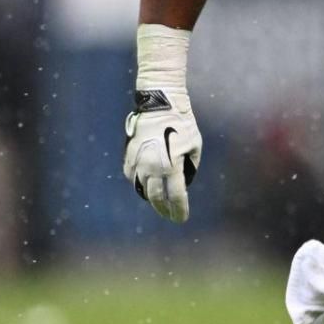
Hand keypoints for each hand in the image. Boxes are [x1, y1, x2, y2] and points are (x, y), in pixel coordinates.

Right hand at [123, 87, 201, 221]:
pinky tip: (146, 185)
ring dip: (151, 198)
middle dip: (164, 209)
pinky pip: (132, 177)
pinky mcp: (128, 156)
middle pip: (156, 198)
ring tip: (159, 202)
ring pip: (142, 189)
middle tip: (170, 214)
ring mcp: (138, 162)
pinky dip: (139, 184)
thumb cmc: (182, 124)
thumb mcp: (195, 146)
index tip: (181, 219)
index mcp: (171, 166)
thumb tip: (183, 182)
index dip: (179, 210)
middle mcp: (152, 168)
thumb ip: (190, 167)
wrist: (159, 104)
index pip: (176, 197)